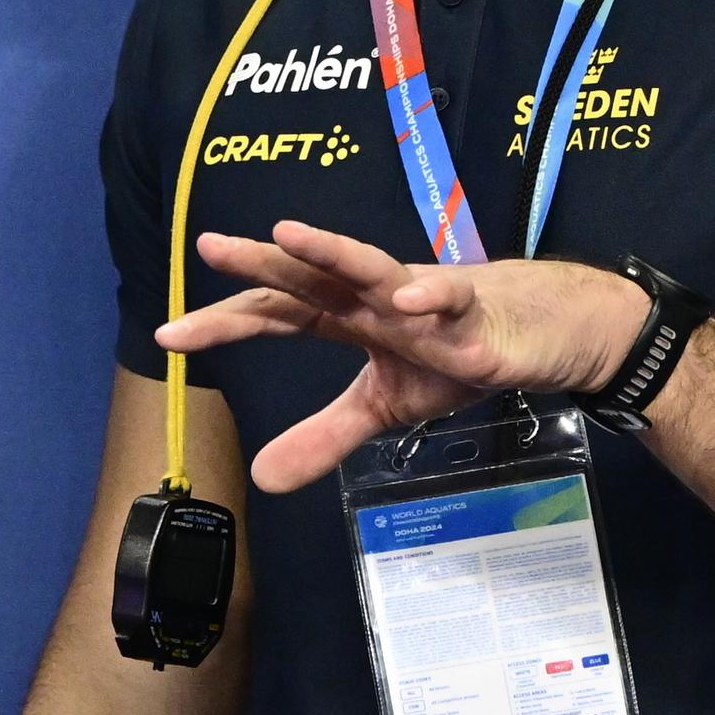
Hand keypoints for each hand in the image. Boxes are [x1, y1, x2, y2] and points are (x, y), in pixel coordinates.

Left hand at [157, 221, 648, 490]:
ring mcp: (420, 299)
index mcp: (348, 317)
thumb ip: (323, 435)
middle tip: (207, 247)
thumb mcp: (384, 406)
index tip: (168, 337)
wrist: (546, 334)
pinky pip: (449, 297)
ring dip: (329, 250)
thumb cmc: (457, 354)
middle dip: (260, 261)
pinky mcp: (472, 310)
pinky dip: (427, 295)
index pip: (277, 313)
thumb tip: (261, 479)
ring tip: (284, 235)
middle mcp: (374, 297)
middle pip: (310, 275)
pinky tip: (404, 298)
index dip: (226, 322)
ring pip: (369, 266)